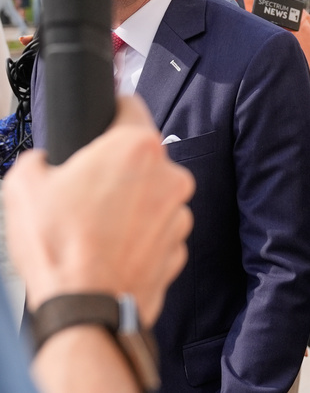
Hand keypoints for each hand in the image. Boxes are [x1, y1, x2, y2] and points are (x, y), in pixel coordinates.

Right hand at [4, 96, 194, 325]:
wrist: (87, 307)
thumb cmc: (61, 248)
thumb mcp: (24, 187)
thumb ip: (39, 159)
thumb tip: (45, 161)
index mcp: (136, 147)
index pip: (130, 106)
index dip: (112, 112)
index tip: (105, 117)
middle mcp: (169, 174)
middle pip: (141, 157)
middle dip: (116, 169)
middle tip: (84, 191)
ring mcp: (180, 211)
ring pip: (151, 194)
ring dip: (129, 204)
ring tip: (95, 227)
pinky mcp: (181, 243)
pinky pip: (158, 227)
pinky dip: (139, 234)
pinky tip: (111, 247)